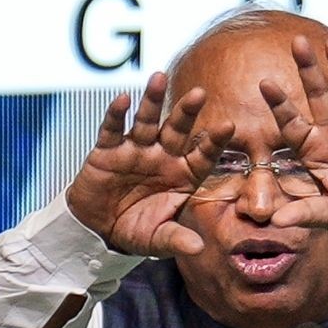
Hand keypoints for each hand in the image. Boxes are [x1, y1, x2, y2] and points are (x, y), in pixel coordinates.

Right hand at [67, 72, 233, 256]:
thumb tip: (198, 249)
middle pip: (177, 129)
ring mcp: (136, 150)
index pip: (202, 154)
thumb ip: (176, 240)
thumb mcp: (157, 239)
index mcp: (182, 174)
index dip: (214, 141)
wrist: (99, 230)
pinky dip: (116, 115)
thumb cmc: (135, 231)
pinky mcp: (108, 151)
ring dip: (151, 100)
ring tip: (157, 78)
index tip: (228, 127)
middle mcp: (162, 157)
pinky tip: (123, 99)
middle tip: (200, 93)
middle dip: (186, 111)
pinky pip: (112, 130)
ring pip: (146, 121)